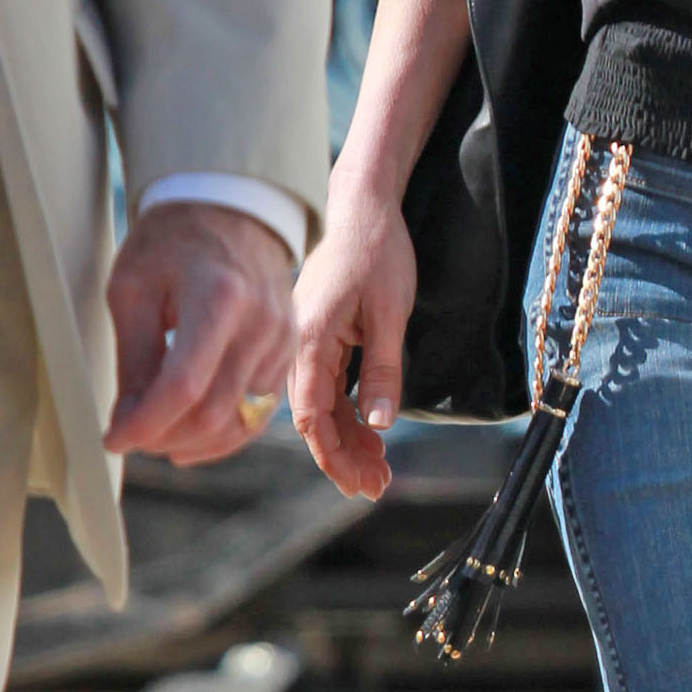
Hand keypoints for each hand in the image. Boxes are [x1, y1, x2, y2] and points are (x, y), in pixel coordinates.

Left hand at [104, 201, 295, 465]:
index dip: (143, 423)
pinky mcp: (289, 354)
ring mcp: (282, 341)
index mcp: (220, 297)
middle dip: (162, 437)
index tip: (112, 438)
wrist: (231, 210)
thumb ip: (134, 359)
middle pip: (212, 413)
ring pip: (237, 424)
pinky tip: (188, 436)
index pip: (183, 387)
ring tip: (154, 435)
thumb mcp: (134, 289)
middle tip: (128, 436)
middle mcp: (261, 324)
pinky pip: (257, 415)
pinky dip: (221, 435)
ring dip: (190, 442)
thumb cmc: (174, 242)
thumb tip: (127, 424)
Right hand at [291, 166, 417, 500]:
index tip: (359, 481)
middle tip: (376, 487)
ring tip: (378, 470)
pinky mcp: (319, 336)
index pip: (310, 413)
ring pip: (321, 404)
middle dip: (343, 456)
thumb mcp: (391, 310)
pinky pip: (326, 385)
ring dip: (347, 439)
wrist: (363, 205)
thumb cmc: (378, 249)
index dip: (332, 453)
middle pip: (314, 416)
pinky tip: (368, 434)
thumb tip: (378, 424)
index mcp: (310, 336)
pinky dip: (347, 414)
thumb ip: (382, 368)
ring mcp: (307, 340)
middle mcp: (299, 343)